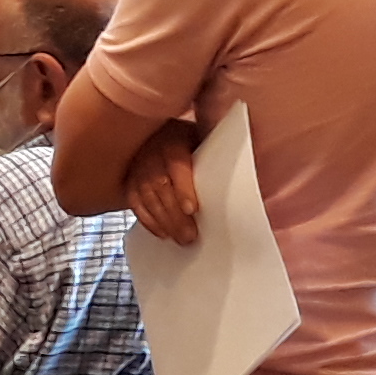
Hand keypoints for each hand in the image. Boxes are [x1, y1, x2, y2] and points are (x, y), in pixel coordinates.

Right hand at [123, 119, 204, 245]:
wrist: (160, 135)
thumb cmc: (190, 143)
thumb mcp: (203, 140)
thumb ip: (216, 155)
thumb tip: (246, 174)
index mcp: (173, 140)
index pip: (176, 164)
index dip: (182, 189)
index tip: (192, 210)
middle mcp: (152, 153)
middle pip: (160, 187)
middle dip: (175, 215)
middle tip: (190, 236)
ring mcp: (137, 167)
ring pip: (147, 198)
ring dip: (164, 222)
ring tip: (181, 239)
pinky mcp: (129, 181)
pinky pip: (135, 204)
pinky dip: (148, 221)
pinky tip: (163, 233)